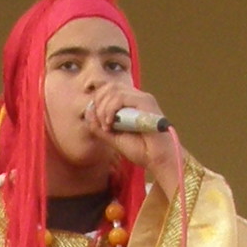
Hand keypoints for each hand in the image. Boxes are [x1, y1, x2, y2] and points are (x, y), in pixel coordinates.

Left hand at [83, 81, 184, 197]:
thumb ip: (98, 126)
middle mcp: (136, 98)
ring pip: (113, 90)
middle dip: (98, 104)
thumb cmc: (140, 149)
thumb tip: (88, 110)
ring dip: (104, 109)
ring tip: (107, 126)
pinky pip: (121, 97)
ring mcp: (142, 98)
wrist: (158, 159)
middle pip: (108, 86)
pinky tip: (111, 124)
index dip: (97, 103)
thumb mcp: (112, 138)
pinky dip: (111, 110)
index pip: (107, 90)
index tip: (98, 123)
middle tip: (102, 124)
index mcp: (129, 103)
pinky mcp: (146, 102)